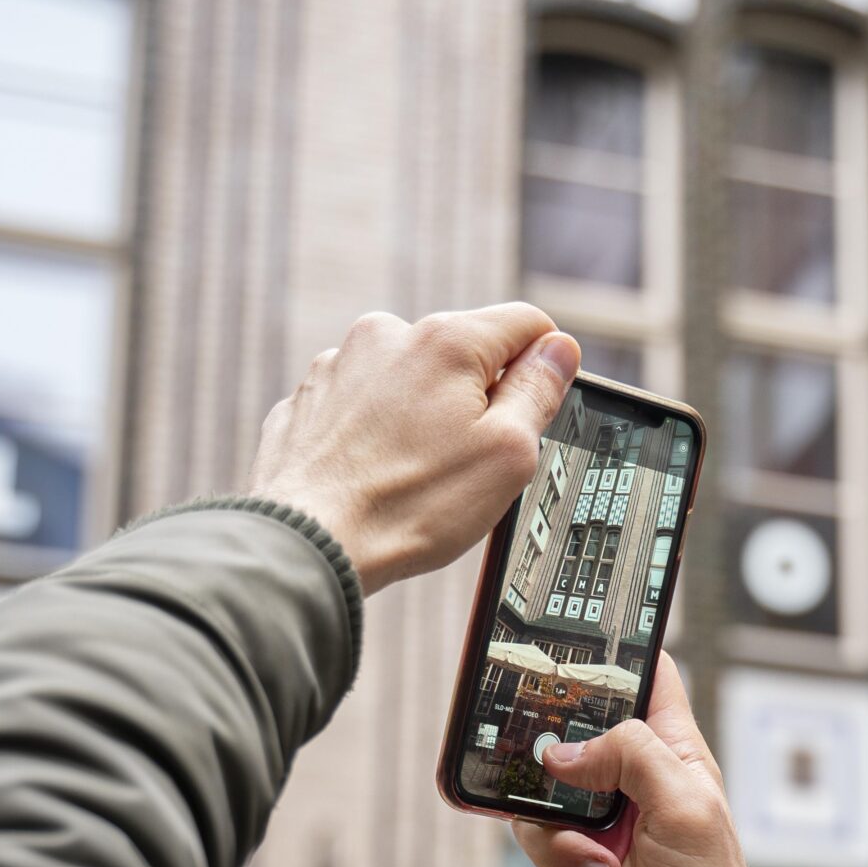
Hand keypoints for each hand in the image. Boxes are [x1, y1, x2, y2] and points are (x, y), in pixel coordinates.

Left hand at [250, 304, 580, 592]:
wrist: (309, 542)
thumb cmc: (409, 505)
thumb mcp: (508, 453)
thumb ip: (539, 391)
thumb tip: (559, 350)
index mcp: (447, 341)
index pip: (526, 324)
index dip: (546, 366)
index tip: (537, 410)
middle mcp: (388, 335)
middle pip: (464, 353)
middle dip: (477, 400)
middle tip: (470, 463)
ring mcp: (339, 364)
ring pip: (409, 380)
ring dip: (422, 416)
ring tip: (414, 476)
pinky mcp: (308, 399)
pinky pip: (361, 405)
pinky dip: (375, 433)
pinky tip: (374, 477)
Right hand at [513, 657, 813, 866]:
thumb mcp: (687, 812)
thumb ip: (630, 757)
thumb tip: (564, 749)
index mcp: (671, 761)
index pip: (642, 686)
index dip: (609, 662)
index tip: (567, 657)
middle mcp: (634, 797)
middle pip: (561, 757)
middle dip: (554, 793)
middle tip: (574, 813)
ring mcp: (603, 846)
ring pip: (536, 826)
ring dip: (564, 860)